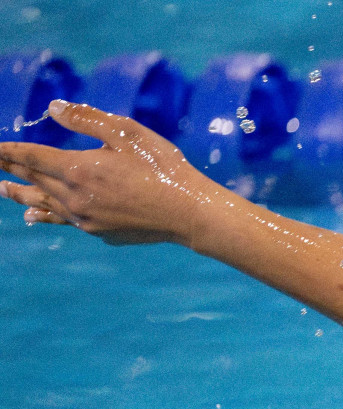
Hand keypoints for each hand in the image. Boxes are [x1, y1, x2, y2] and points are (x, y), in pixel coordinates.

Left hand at [0, 100, 221, 245]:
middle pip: (32, 180)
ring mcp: (86, 219)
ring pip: (43, 203)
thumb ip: (87, 119)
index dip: (6, 150)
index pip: (29, 156)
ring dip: (20, 195)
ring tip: (4, 191)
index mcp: (78, 169)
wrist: (189, 213)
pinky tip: (36, 214)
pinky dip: (45, 214)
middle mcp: (75, 197)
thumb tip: (54, 108)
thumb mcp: (127, 133)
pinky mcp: (100, 232)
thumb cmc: (162, 167)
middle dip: (9, 170)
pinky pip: (64, 221)